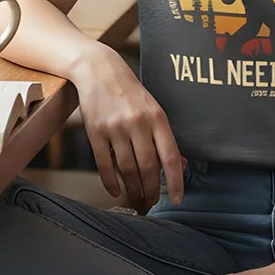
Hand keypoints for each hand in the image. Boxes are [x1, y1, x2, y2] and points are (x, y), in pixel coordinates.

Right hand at [71, 48, 184, 208]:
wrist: (99, 70)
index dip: (175, 181)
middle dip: (151, 190)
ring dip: (133, 189)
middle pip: (147, 167)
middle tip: (151, 203)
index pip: (170, 156)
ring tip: (136, 199)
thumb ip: (164, 138)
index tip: (177, 199)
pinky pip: (104, 164)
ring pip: (126, 169)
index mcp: (157, 118)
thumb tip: (178, 166)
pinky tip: (116, 190)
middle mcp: (137, 123)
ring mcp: (115, 128)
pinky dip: (110, 182)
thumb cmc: (130, 93)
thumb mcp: (153, 110)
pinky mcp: (95, 132)